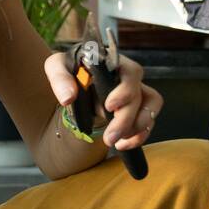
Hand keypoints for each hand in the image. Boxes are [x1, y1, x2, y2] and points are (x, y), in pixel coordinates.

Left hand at [44, 51, 163, 151]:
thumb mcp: (57, 67)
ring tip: (117, 142)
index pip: (131, 72)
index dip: (125, 91)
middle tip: (110, 137)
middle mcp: (128, 77)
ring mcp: (135, 92)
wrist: (74, 80)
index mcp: (114, 63)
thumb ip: (60, 78)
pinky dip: (139, 136)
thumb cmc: (69, 68)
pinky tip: (122, 145)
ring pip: (151, 108)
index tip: (109, 106)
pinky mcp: (135, 108)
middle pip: (139, 96)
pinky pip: (148, 121)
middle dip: (126, 120)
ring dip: (138, 128)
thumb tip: (68, 98)